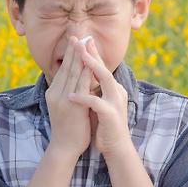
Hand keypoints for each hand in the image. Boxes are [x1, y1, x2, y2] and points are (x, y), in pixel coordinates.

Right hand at [45, 36, 92, 156]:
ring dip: (80, 56)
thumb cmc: (67, 128)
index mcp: (54, 92)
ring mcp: (62, 98)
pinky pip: (79, 86)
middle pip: (66, 66)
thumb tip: (77, 79)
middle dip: (73, 49)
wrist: (64, 147)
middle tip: (78, 33)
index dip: (70, 53)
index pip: (63, 68)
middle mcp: (56, 92)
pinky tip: (89, 63)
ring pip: (72, 73)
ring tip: (84, 42)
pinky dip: (84, 72)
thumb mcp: (64, 106)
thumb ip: (68, 92)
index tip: (76, 39)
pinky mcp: (71, 105)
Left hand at [67, 37, 131, 157]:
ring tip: (80, 57)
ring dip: (92, 67)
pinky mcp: (110, 115)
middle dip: (93, 54)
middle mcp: (116, 92)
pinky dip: (83, 98)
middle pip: (104, 68)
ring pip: (106, 79)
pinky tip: (71, 96)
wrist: (115, 146)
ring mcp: (115, 102)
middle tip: (82, 40)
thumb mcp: (98, 102)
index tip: (81, 40)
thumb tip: (81, 74)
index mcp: (112, 89)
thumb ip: (93, 89)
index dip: (92, 54)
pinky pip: (96, 103)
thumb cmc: (104, 124)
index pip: (101, 68)